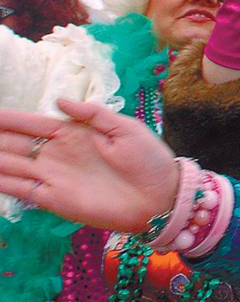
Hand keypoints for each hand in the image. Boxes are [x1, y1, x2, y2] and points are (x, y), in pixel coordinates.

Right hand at [0, 101, 178, 232]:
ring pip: (10, 165)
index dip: (8, 119)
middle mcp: (57, 154)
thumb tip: (58, 100)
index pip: (31, 123)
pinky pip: (19, 189)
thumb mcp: (126, 128)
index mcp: (73, 134)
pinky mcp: (54, 200)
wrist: (161, 198)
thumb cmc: (149, 160)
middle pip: (13, 143)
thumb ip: (92, 113)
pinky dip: (1, 182)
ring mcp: (53, 177)